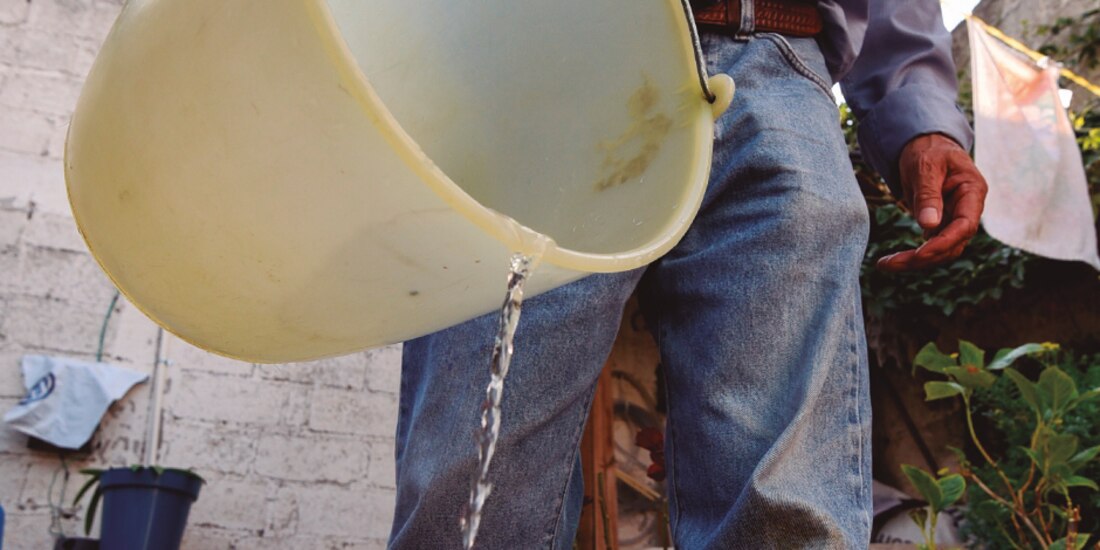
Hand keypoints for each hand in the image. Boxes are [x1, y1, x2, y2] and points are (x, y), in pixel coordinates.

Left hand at [876, 133, 987, 271]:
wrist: (924, 146)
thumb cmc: (928, 151)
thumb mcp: (925, 166)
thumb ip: (928, 194)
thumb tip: (929, 226)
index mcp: (972, 192)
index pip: (965, 226)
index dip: (944, 243)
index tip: (919, 254)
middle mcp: (967, 209)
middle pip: (952, 244)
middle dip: (923, 258)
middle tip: (889, 264)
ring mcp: (954, 219)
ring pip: (941, 250)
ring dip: (915, 261)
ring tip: (885, 264)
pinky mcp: (940, 225)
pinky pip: (930, 246)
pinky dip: (913, 256)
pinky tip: (891, 260)